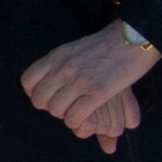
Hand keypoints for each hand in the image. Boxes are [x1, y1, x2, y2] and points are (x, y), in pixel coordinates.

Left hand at [21, 24, 160, 151]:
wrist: (133, 39)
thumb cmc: (106, 45)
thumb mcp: (74, 49)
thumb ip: (58, 64)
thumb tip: (43, 79)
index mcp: (56, 56)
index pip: (27, 81)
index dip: (34, 93)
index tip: (47, 95)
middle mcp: (64, 68)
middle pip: (39, 100)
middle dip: (50, 108)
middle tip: (64, 106)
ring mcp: (80, 80)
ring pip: (56, 110)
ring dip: (64, 116)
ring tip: (76, 112)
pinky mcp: (97, 92)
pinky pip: (75, 117)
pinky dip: (77, 122)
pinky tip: (85, 118)